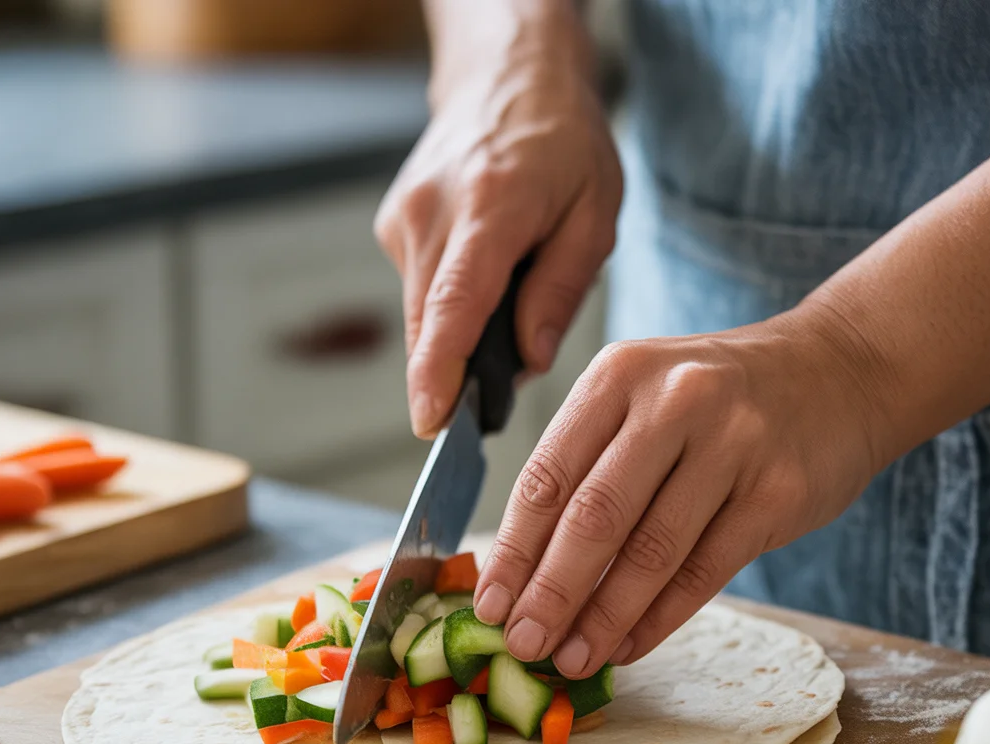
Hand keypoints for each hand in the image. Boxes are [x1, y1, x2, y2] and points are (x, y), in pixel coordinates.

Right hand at [374, 40, 621, 436]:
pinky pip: (419, 290)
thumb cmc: (561, 142)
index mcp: (490, 207)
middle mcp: (433, 213)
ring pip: (421, 314)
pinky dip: (448, 305)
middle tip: (488, 399)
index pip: (454, 305)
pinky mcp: (395, 226)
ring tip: (505, 303)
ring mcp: (405, 218)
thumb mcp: (595, 213)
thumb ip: (561, 290)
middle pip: (429, 323)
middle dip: (451, 375)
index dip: (438, 371)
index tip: (431, 420)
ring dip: (455, 337)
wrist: (506, 77)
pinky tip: (482, 276)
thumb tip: (530, 359)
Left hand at [473, 304, 896, 675]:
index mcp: (619, 376)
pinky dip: (660, 618)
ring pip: (650, 552)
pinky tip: (628, 645)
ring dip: (602, 618)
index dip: (513, 549)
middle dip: (550, 592)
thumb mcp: (641, 396)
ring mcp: (733, 445)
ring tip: (570, 659)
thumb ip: (586, 466)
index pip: (547, 476)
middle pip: (593, 517)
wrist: (837, 370)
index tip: (489, 604)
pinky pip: (704, 572)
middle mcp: (673, 401)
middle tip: (522, 643)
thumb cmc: (716, 396)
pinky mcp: (778, 492)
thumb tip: (526, 569)